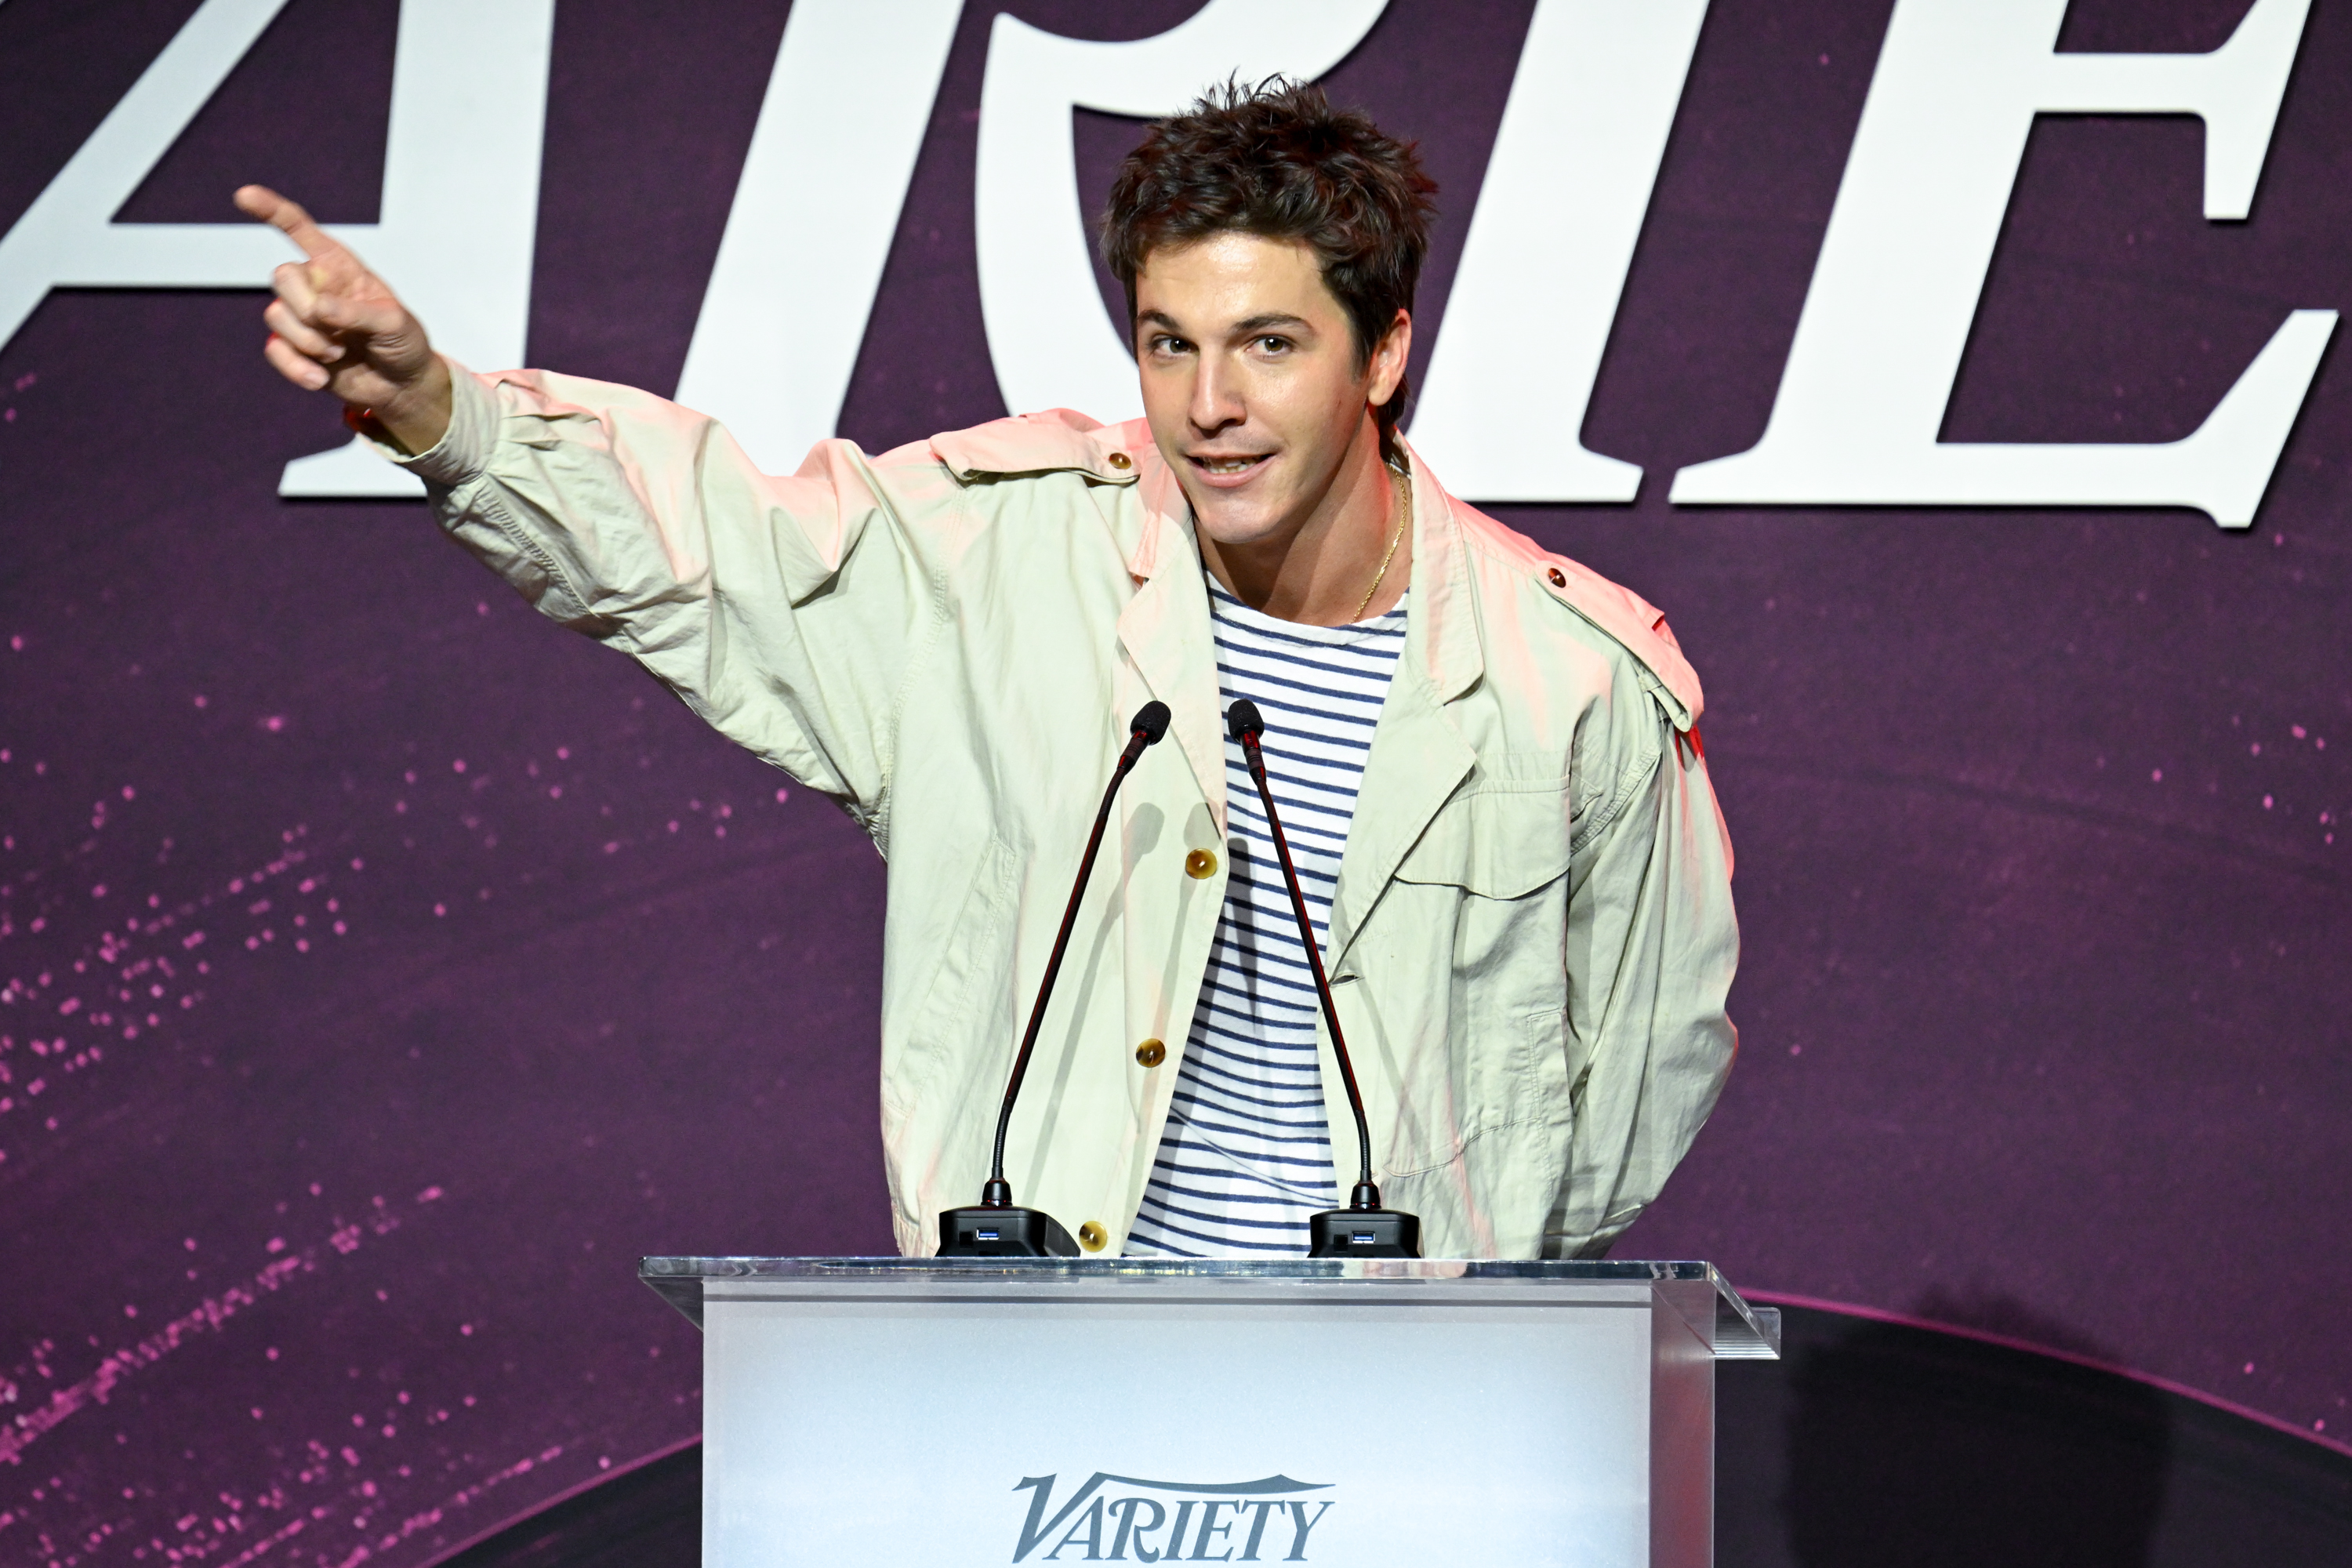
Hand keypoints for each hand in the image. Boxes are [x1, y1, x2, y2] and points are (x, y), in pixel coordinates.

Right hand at [235, 184, 452, 453]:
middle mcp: (314, 285)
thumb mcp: (395, 324)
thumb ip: (359, 313)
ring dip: (310, 342)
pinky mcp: (292, 347)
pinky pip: (274, 350)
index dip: (271, 210)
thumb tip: (318, 309)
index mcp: (339, 265)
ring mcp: (300, 316)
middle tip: (337, 333)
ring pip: (276, 316)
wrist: (401, 385)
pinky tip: (320, 378)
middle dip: (306, 308)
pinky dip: (296, 367)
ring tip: (339, 353)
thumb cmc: (403, 343)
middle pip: (281, 277)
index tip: (244, 196)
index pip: (299, 228)